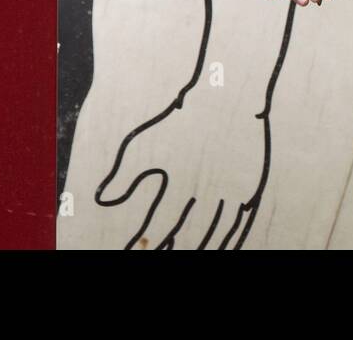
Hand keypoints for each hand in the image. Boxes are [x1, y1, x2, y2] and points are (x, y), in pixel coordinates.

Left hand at [96, 91, 267, 249]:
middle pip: (190, 234)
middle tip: (163, 255)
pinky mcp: (248, 188)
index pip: (162, 225)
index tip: (137, 250)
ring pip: (217, 233)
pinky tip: (220, 245)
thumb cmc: (182, 120)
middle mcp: (207, 191)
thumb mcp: (147, 141)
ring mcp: (231, 191)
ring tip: (192, 255)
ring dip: (203, 247)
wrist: (226, 98)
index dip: (149, 241)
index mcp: (182, 182)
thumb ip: (125, 173)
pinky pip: (238, 223)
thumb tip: (104, 199)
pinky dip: (229, 238)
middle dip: (174, 248)